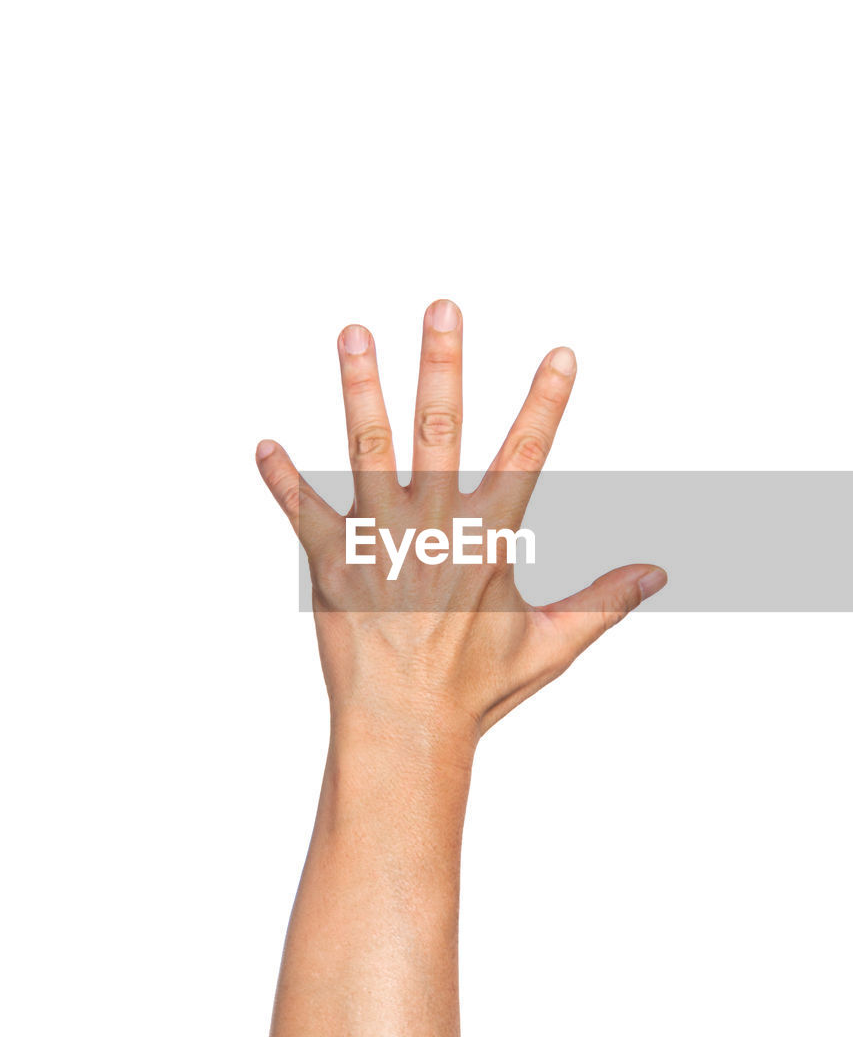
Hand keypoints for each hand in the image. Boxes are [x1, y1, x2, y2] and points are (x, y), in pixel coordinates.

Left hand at [255, 299, 665, 750]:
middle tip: (441, 307)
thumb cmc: (477, 691)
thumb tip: (658, 573)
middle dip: (443, 362)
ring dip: (360, 388)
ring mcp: (377, 542)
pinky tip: (264, 447)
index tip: (560, 352)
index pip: (527, 454)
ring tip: (353, 333)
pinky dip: (283, 479)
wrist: (404, 730)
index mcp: (488, 541)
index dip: (545, 401)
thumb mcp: (550, 645)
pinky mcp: (331, 564)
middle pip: (440, 428)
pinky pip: (302, 511)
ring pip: (368, 449)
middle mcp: (432, 530)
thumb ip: (604, 603)